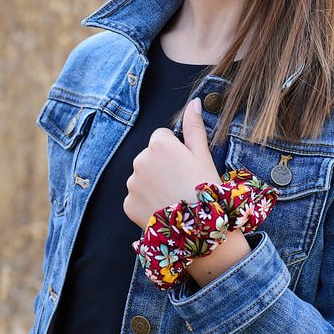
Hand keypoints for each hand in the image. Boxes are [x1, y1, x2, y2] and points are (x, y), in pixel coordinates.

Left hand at [123, 98, 220, 228]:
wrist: (199, 231)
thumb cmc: (206, 190)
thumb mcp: (203, 155)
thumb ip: (194, 126)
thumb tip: (195, 101)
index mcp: (159, 145)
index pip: (162, 137)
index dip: (176, 150)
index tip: (186, 166)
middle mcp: (140, 160)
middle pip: (150, 156)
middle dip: (162, 166)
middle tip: (181, 183)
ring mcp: (132, 183)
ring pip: (142, 176)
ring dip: (153, 183)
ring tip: (173, 198)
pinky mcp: (127, 204)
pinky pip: (136, 197)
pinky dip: (147, 202)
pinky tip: (163, 209)